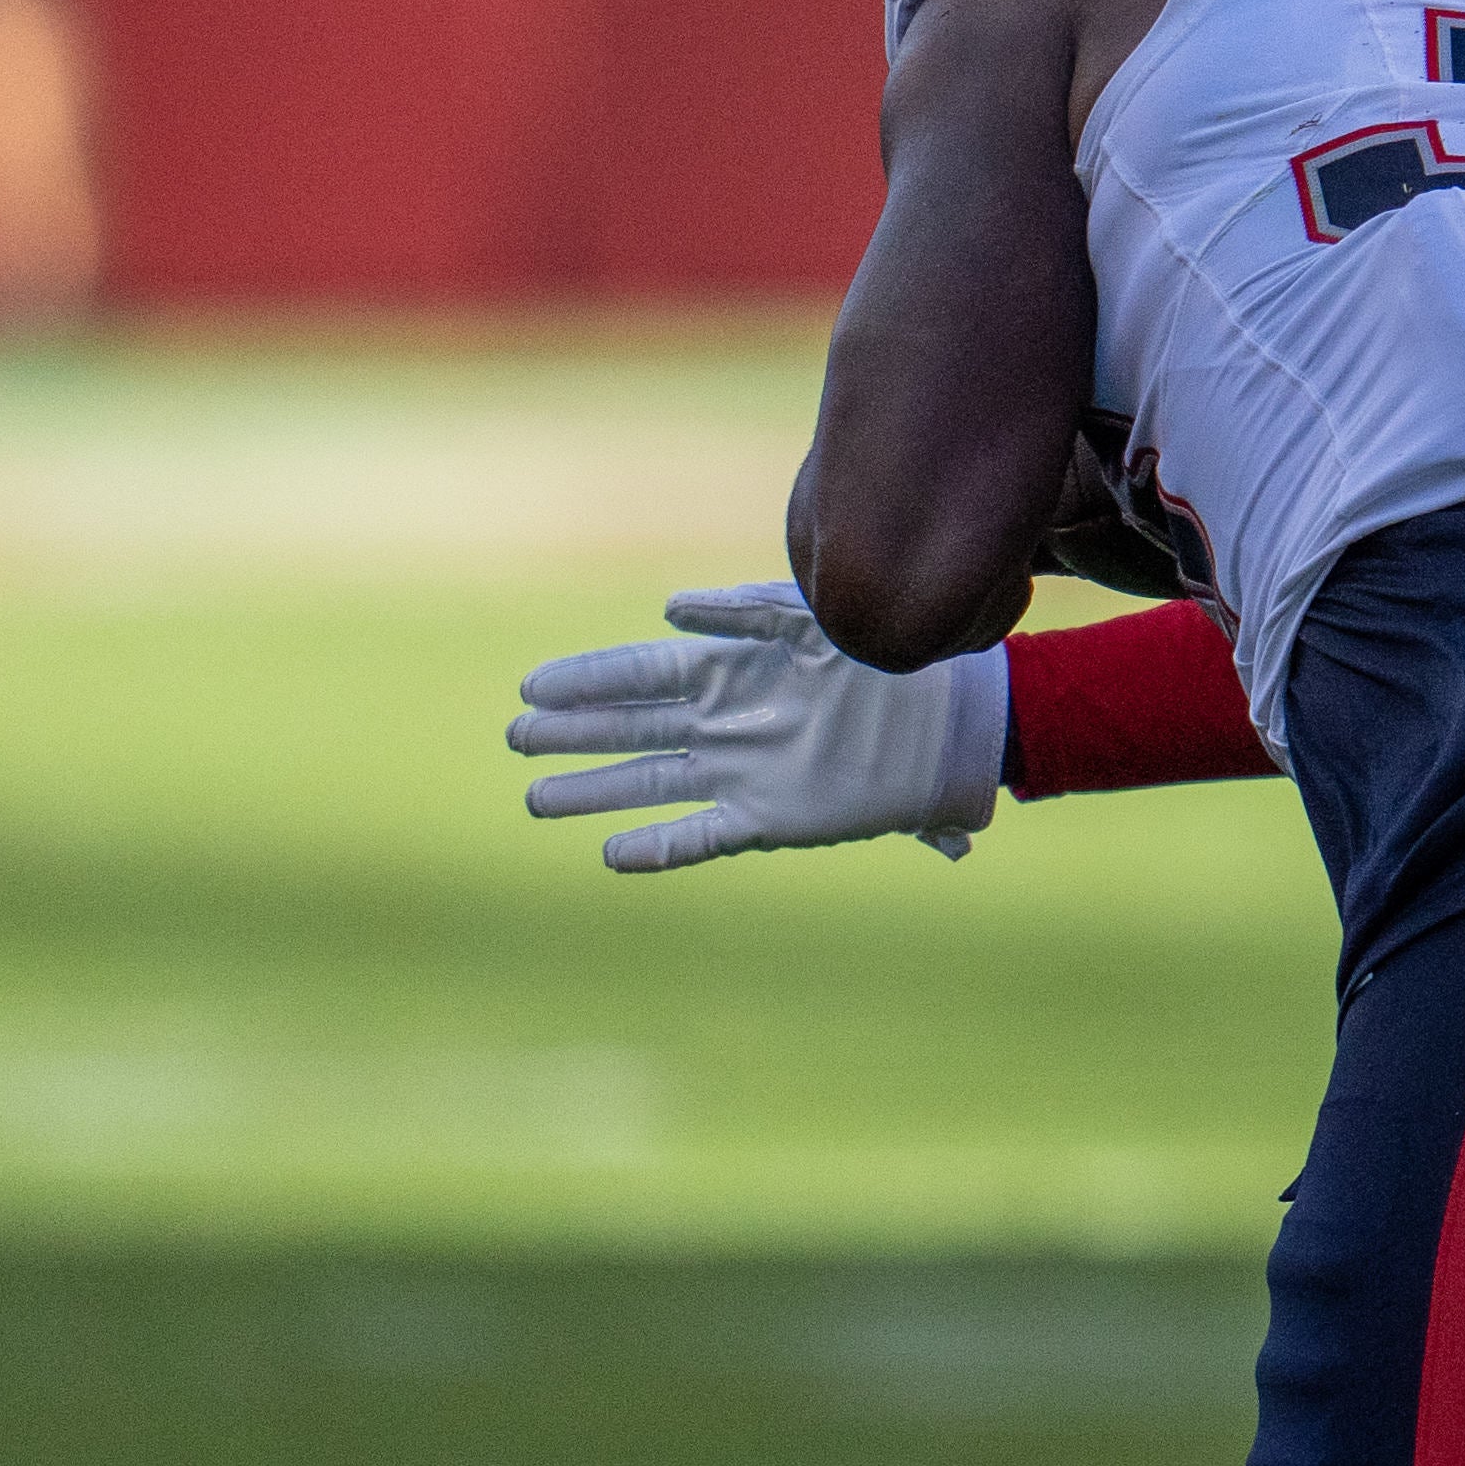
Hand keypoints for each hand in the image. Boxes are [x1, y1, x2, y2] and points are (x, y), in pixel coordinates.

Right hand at [509, 583, 1008, 873]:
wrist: (949, 722)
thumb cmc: (882, 659)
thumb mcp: (812, 622)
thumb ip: (742, 612)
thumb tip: (670, 611)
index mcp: (727, 671)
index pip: (637, 674)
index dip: (585, 681)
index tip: (531, 687)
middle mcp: (723, 724)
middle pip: (629, 729)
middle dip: (573, 734)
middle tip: (515, 740)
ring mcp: (739, 773)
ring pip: (649, 783)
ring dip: (595, 791)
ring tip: (538, 798)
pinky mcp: (768, 817)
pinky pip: (700, 836)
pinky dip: (658, 847)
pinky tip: (612, 854)